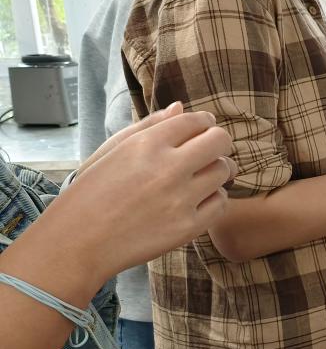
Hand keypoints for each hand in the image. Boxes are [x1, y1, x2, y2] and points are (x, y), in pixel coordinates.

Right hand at [46, 109, 235, 284]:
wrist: (77, 241)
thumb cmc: (92, 192)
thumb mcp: (113, 151)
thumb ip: (150, 126)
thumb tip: (181, 107)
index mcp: (147, 145)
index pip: (196, 120)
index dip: (205, 122)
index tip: (204, 128)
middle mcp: (167, 169)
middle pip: (220, 141)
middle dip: (219, 142)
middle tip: (211, 151)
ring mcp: (180, 199)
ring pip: (224, 171)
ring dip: (217, 171)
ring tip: (202, 177)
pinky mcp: (187, 227)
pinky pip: (221, 203)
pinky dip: (214, 198)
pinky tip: (199, 199)